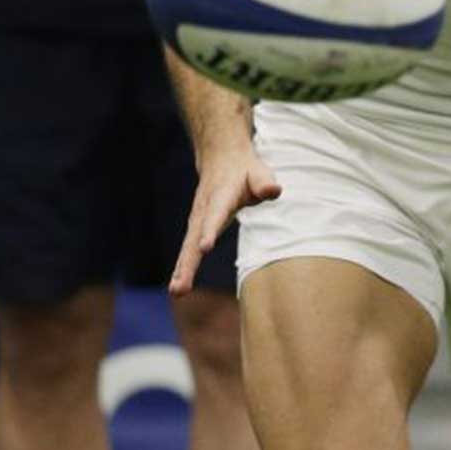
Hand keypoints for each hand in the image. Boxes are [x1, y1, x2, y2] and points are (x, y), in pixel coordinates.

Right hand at [168, 144, 282, 295]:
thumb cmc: (246, 170)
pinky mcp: (195, 228)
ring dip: (182, 269)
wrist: (221, 158)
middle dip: (188, 263)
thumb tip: (273, 190)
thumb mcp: (259, 171)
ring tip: (177, 291)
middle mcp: (204, 210)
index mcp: (221, 197)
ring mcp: (197, 220)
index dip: (209, 230)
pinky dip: (182, 268)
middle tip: (180, 285)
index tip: (204, 247)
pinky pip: (188, 250)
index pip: (215, 215)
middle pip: (194, 238)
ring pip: (188, 247)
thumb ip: (264, 182)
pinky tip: (178, 287)